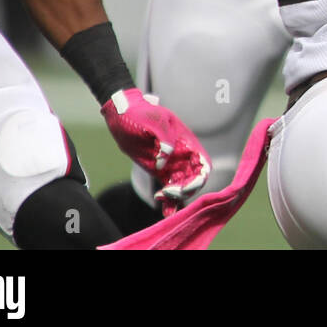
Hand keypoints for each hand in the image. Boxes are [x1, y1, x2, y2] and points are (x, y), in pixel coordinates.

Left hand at [101, 89, 211, 214]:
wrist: (123, 114)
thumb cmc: (141, 113)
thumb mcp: (154, 121)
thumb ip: (165, 141)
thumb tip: (164, 162)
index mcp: (187, 142)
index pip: (203, 163)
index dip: (200, 176)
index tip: (187, 184)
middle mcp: (183, 156)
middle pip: (194, 179)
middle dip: (186, 189)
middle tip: (168, 192)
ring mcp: (171, 164)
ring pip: (182, 186)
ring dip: (176, 197)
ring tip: (160, 198)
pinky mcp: (159, 172)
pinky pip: (168, 189)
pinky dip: (169, 202)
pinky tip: (165, 212)